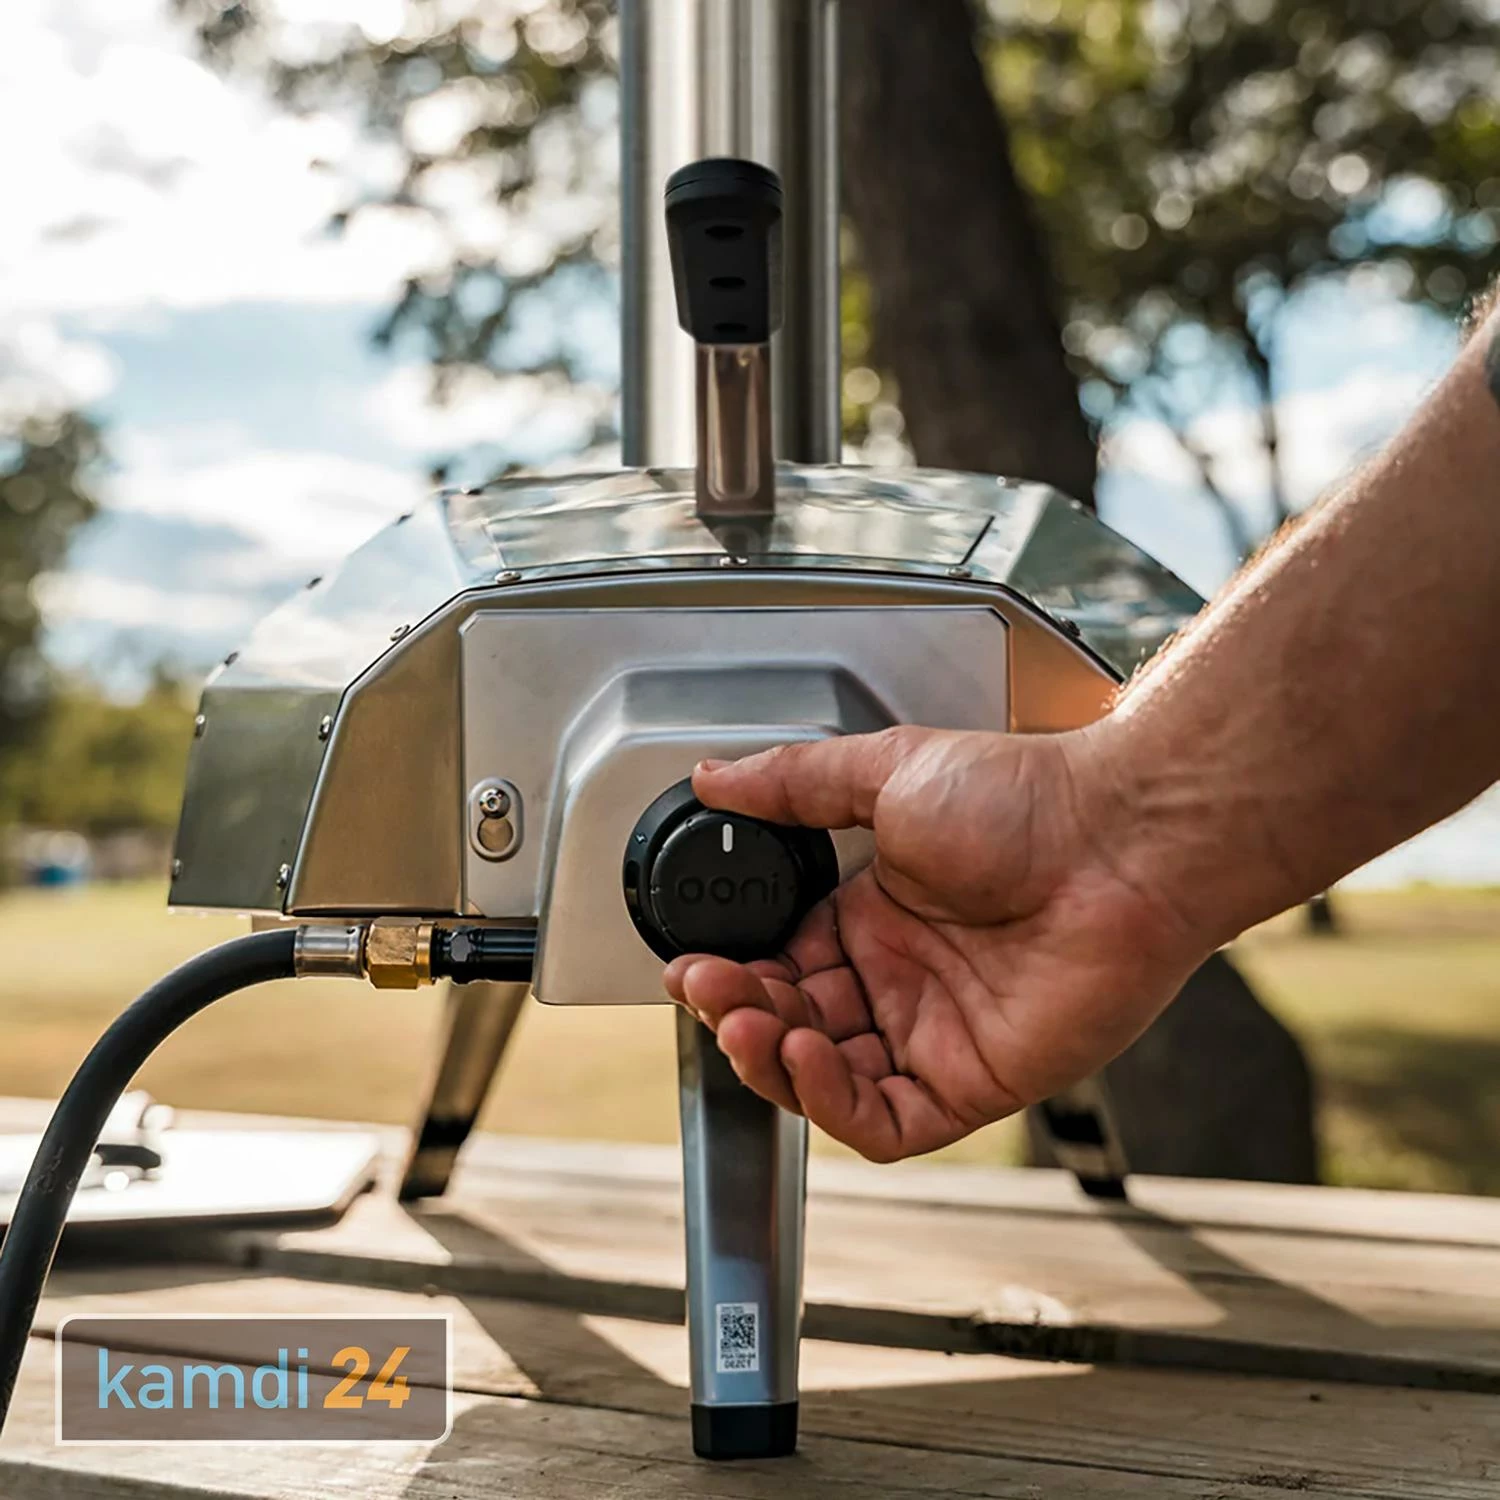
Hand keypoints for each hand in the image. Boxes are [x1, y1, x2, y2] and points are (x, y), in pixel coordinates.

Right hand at [663, 727, 1206, 1160]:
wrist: (1121, 837)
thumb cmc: (1027, 799)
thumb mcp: (886, 772)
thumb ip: (792, 784)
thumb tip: (715, 778)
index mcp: (874, 917)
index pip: (779, 966)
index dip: (733, 974)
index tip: (694, 963)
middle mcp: (900, 980)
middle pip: (791, 1026)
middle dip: (738, 1014)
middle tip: (710, 990)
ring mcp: (934, 1035)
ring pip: (825, 1080)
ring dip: (771, 1061)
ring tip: (745, 1023)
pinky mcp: (972, 1083)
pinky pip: (884, 1120)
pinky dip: (831, 1101)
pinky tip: (804, 1057)